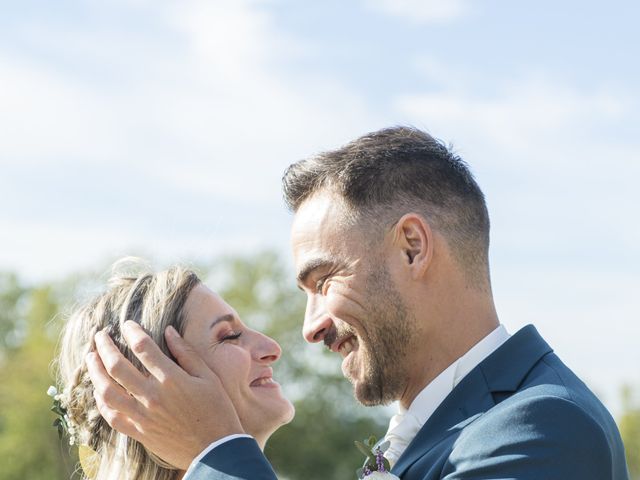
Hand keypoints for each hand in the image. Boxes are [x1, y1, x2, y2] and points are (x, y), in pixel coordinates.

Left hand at [86, 320, 243, 469]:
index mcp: (172, 379)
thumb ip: (187, 353)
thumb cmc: (218, 410)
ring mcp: (143, 416)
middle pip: (118, 367)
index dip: (132, 331)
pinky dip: (101, 401)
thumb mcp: (208, 377)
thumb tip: (169, 331)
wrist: (216, 450)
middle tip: (100, 335)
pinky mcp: (139, 433)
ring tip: (91, 358)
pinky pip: (111, 416)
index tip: (126, 324)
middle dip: (105, 347)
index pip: (143, 348)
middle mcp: (153, 396)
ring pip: (107, 391)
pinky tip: (99, 389)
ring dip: (95, 372)